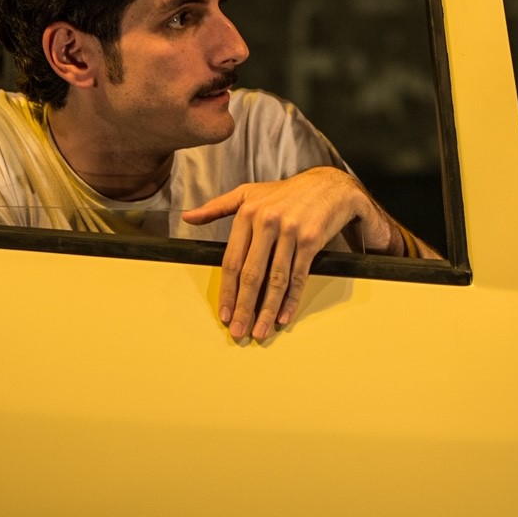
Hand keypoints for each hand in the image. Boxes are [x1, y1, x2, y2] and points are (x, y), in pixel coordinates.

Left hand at [182, 166, 376, 341]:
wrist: (329, 185)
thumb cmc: (286, 192)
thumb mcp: (248, 192)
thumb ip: (217, 207)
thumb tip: (188, 217)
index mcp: (248, 213)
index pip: (232, 260)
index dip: (227, 290)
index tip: (224, 312)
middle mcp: (267, 222)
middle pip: (251, 274)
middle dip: (244, 307)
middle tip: (238, 330)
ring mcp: (291, 232)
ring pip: (276, 279)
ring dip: (267, 309)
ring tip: (261, 331)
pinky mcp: (311, 240)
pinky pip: (299, 276)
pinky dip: (291, 299)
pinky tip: (283, 316)